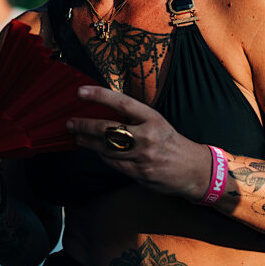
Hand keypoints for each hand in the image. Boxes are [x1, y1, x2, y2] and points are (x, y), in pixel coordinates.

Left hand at [67, 86, 209, 201]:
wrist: (195, 170)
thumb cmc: (172, 142)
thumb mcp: (157, 122)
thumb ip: (134, 117)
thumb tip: (105, 108)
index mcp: (153, 119)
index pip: (122, 103)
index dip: (99, 96)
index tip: (80, 92)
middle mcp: (147, 137)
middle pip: (108, 129)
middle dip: (84, 125)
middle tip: (70, 122)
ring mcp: (142, 157)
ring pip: (106, 149)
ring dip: (88, 142)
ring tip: (77, 136)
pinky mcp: (140, 174)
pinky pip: (114, 163)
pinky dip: (102, 156)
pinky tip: (95, 150)